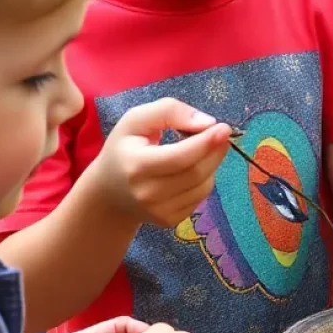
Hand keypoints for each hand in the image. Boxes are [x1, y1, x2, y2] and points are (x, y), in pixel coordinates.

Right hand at [89, 98, 232, 227]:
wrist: (109, 192)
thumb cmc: (124, 149)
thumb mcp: (136, 120)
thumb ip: (170, 111)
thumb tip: (207, 123)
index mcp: (136, 166)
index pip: (180, 156)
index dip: (206, 142)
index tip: (224, 128)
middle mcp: (147, 194)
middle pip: (196, 172)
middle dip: (215, 151)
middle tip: (222, 134)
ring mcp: (159, 211)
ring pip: (203, 186)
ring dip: (212, 164)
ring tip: (201, 150)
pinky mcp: (169, 221)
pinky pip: (200, 197)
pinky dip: (204, 180)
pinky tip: (191, 169)